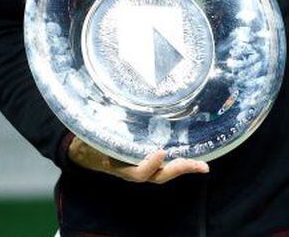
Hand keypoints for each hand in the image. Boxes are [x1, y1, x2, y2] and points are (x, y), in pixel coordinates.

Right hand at [68, 136, 208, 183]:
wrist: (86, 153)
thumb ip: (97, 131)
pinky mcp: (148, 160)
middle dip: (180, 170)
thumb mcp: (91, 138)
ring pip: (165, 172)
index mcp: (119, 167)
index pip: (138, 172)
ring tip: (203, 166)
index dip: (149, 165)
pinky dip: (180, 160)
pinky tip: (194, 154)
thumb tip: (97, 113)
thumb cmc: (89, 142)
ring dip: (184, 167)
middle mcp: (134, 169)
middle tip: (200, 166)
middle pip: (159, 175)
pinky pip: (166, 164)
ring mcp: (143, 166)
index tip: (160, 151)